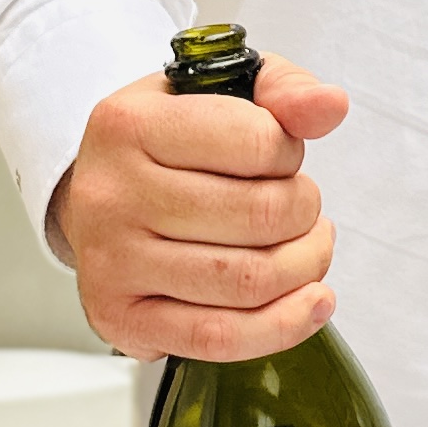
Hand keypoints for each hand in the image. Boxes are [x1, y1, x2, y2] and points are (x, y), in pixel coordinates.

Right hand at [53, 56, 347, 361]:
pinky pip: (220, 337)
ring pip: (248, 280)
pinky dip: (282, 325)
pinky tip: (310, 302)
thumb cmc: (167, 146)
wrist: (96, 201)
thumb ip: (283, 89)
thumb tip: (331, 106)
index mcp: (129, 125)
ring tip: (308, 247)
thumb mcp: (218, 93)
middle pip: (260, 216)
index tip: (280, 157)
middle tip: (301, 208)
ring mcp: (112, 264)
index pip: (256, 142)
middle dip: (306, 212)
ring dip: (305, 266)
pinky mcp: (122, 320)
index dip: (290, 153)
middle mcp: (113, 195)